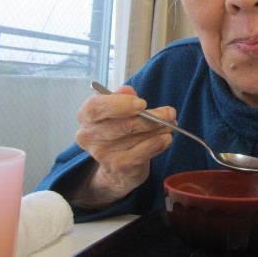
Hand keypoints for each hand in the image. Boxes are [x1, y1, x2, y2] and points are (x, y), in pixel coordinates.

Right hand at [71, 85, 175, 207]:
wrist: (117, 166)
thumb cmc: (119, 129)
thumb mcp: (119, 109)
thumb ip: (124, 97)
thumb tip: (129, 91)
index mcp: (86, 116)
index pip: (95, 108)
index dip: (120, 104)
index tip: (142, 103)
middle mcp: (90, 136)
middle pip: (123, 124)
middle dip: (152, 117)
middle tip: (169, 113)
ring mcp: (103, 154)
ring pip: (137, 136)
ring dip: (159, 129)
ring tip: (170, 124)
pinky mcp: (119, 167)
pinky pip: (144, 152)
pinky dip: (158, 143)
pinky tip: (166, 138)